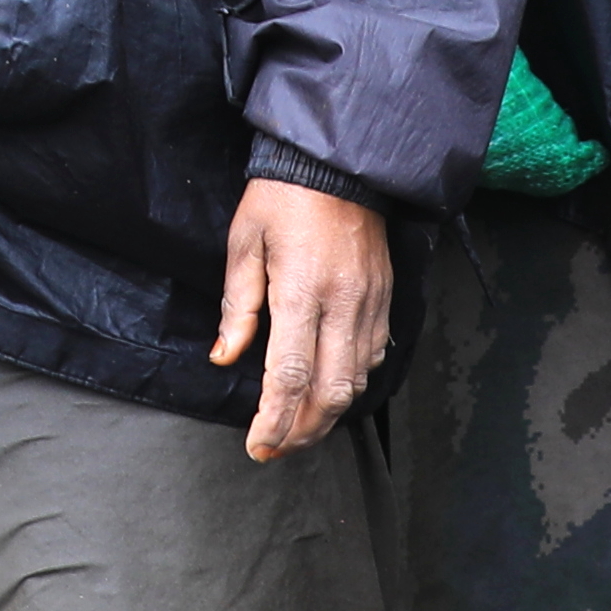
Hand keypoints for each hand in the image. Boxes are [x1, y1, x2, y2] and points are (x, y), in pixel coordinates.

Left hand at [209, 174, 394, 457]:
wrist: (337, 162)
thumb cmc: (283, 197)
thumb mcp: (244, 242)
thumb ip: (237, 304)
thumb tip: (225, 356)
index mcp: (303, 291)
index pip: (289, 375)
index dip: (274, 420)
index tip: (258, 445)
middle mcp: (344, 304)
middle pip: (331, 391)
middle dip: (303, 430)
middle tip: (276, 448)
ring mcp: (370, 303)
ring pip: (358, 380)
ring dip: (328, 414)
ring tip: (298, 428)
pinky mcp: (385, 298)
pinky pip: (375, 355)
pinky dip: (353, 383)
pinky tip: (331, 389)